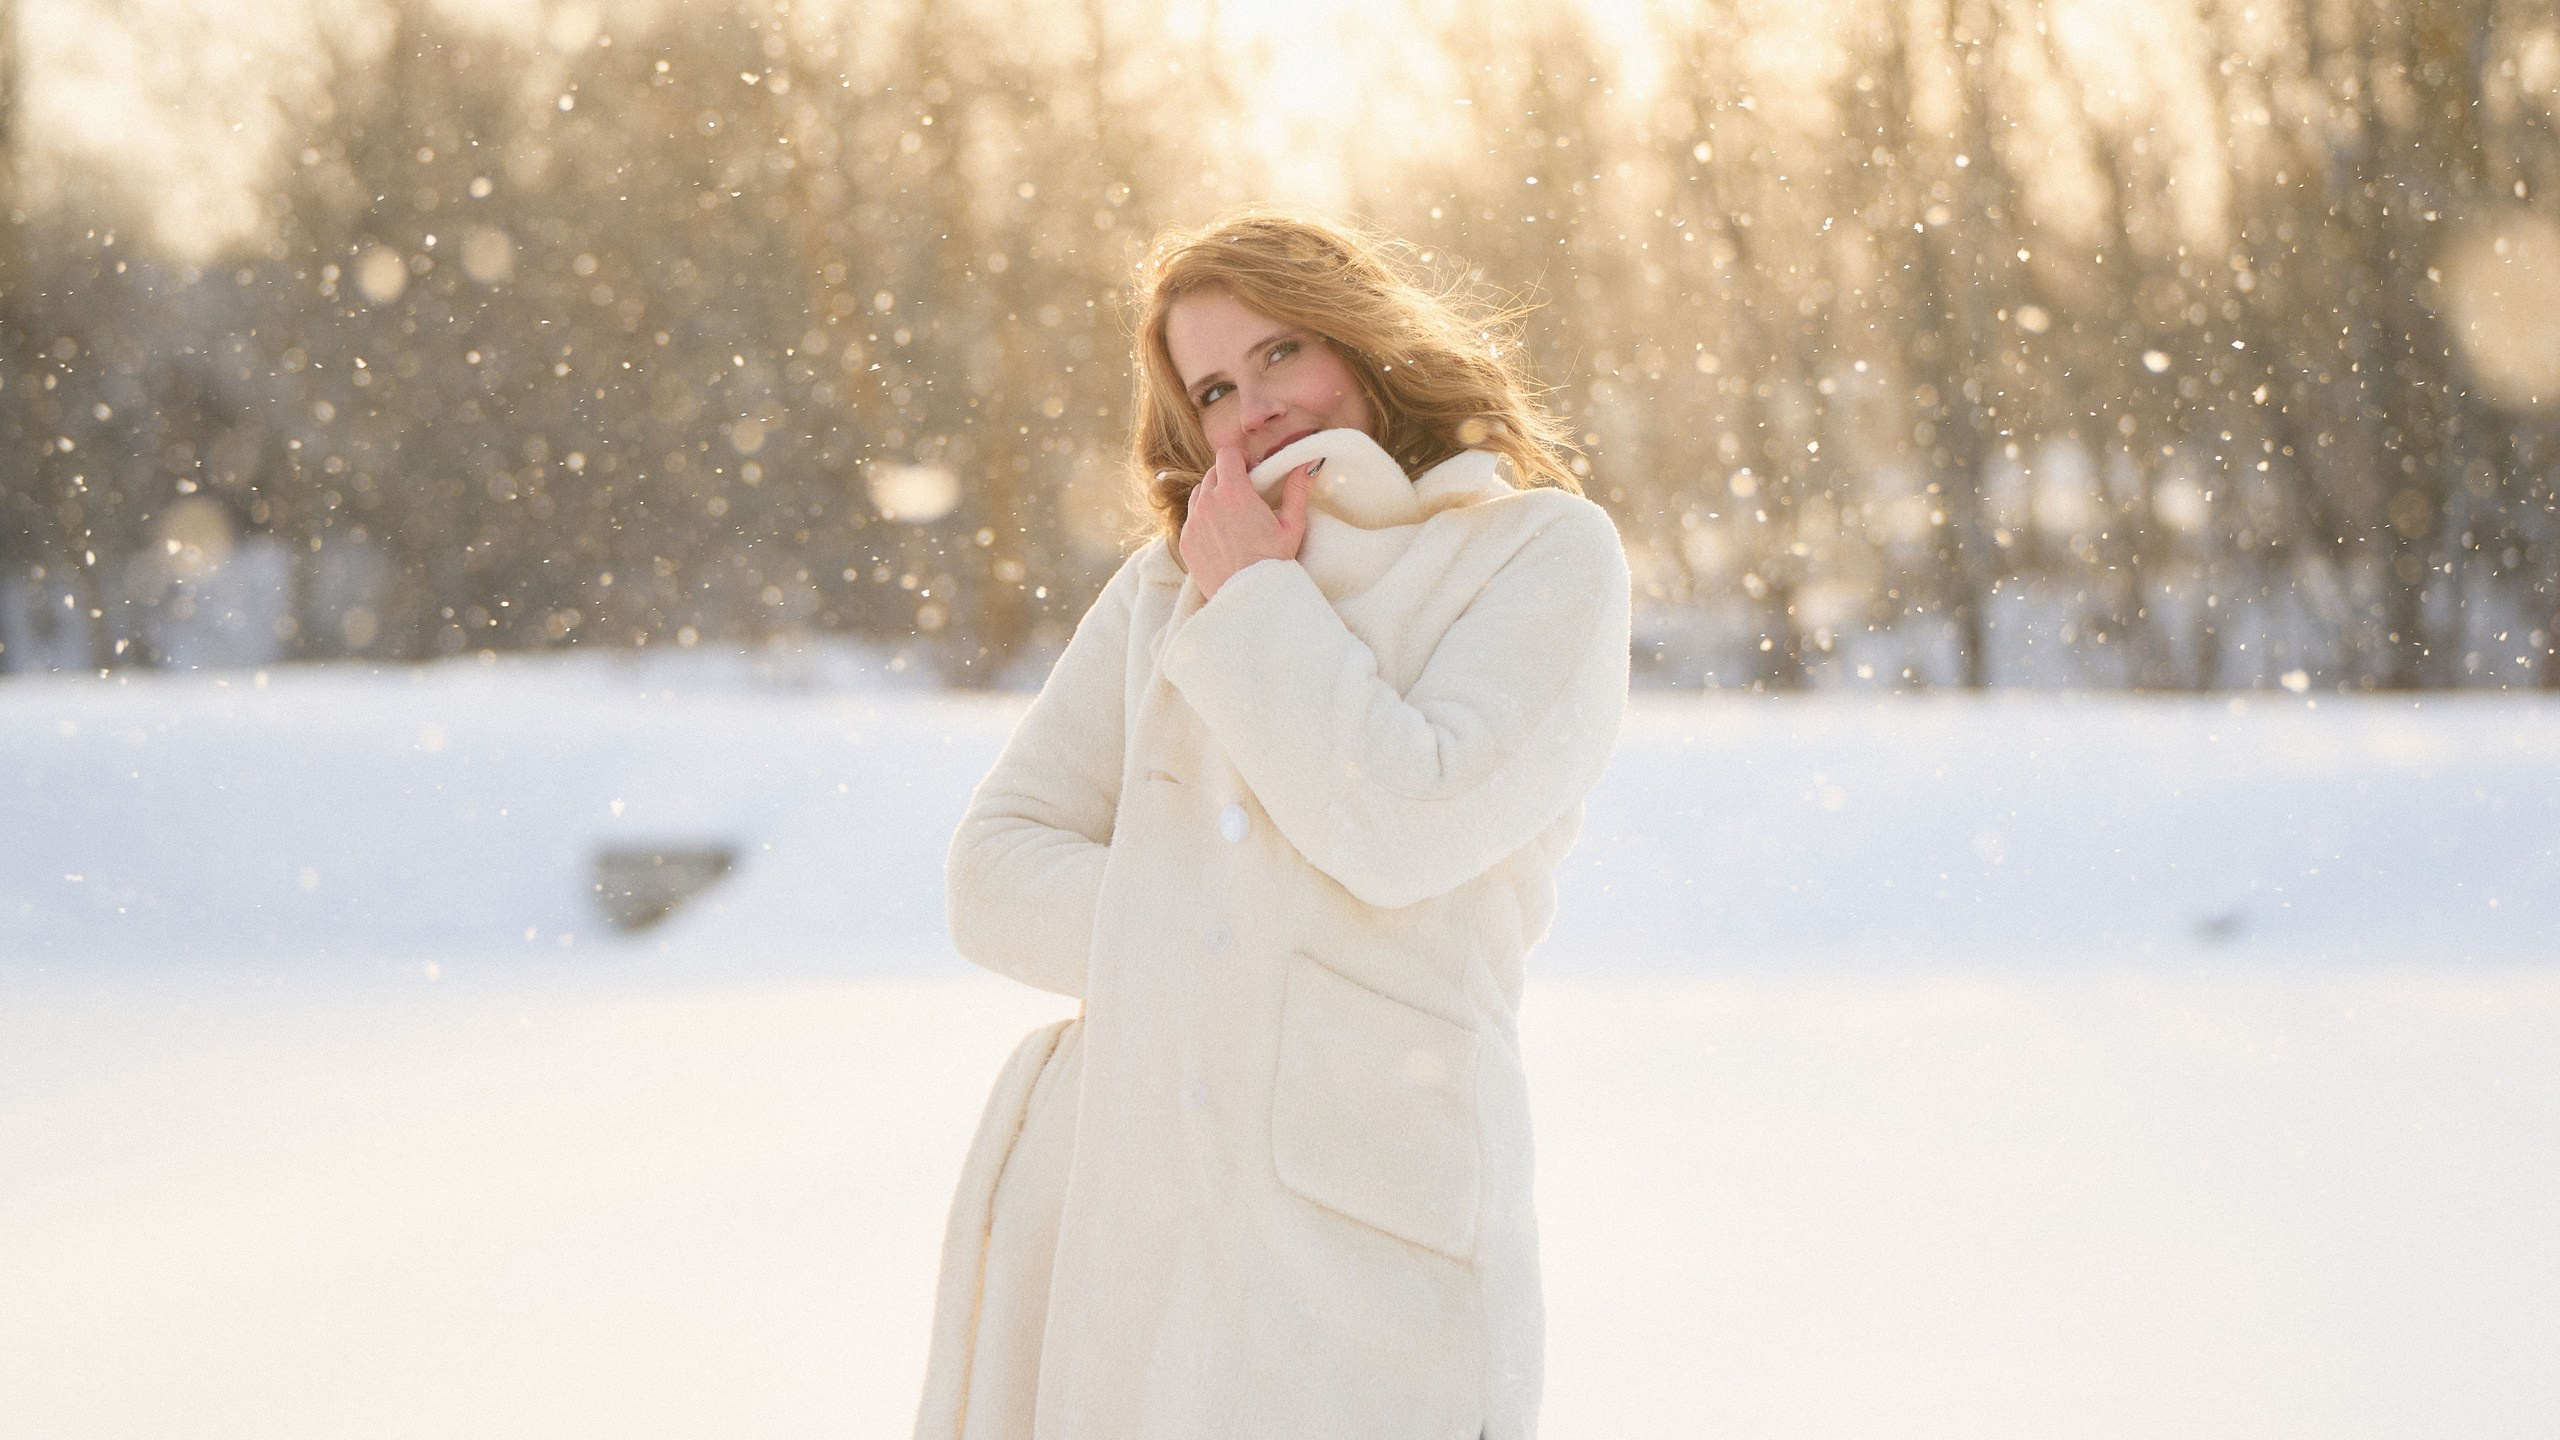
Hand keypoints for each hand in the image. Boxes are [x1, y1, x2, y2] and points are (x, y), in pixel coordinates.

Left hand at [1178, 444, 1317, 599]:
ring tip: (1232, 513)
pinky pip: (1192, 518)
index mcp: (1234, 492)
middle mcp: (1208, 502)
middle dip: (1228, 476)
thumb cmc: (1274, 562)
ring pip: (1199, 493)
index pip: (1226, 454)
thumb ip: (1296, 489)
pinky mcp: (1186, 541)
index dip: (1240, 458)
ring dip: (1213, 495)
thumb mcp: (1292, 525)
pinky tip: (1222, 533)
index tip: (1251, 469)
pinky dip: (1204, 518)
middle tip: (1246, 492)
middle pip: (1212, 473)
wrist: (1250, 597)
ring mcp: (1193, 522)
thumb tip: (1308, 463)